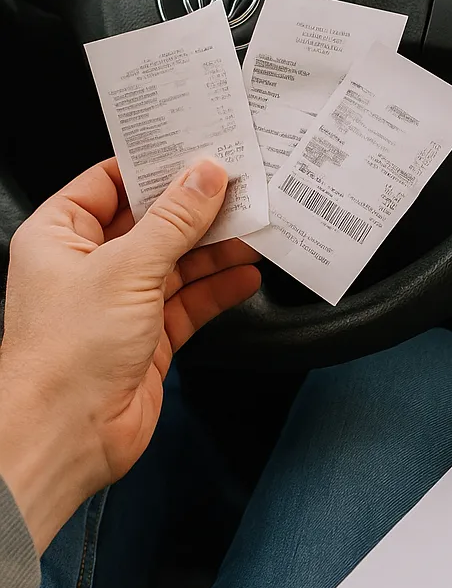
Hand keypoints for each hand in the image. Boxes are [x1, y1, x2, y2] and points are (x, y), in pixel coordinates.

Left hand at [0, 157, 260, 551]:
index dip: (154, 164)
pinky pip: (192, 299)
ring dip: (217, 247)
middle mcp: (89, 265)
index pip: (112, 182)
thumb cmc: (64, 356)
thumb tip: (205, 176)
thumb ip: (174, 220)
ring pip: (179, 260)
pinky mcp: (150, 334)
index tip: (198, 149)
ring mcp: (122, 301)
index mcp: (60, 236)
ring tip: (256, 228)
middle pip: (154, 221)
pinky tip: (247, 274)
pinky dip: (220, 287)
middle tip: (241, 187)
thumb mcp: (127, 268)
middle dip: (198, 208)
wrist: (66, 438)